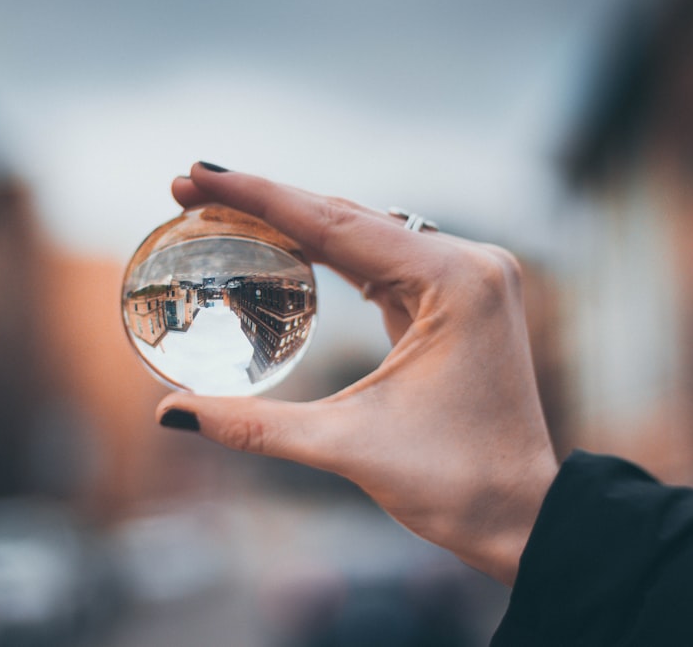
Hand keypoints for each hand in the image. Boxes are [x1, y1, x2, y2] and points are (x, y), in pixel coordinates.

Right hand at [156, 162, 557, 585]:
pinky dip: (329, 254)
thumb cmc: (455, 485)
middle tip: (193, 187)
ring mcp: (466, 279)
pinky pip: (381, 262)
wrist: (521, 516)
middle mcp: (468, 264)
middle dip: (268, 202)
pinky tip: (286, 244)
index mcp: (455, 281)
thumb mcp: (345, 446)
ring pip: (364, 234)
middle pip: (348, 218)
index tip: (198, 175)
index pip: (336, 224)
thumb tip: (171, 414)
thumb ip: (255, 425)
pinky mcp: (456, 299)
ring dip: (296, 223)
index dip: (259, 196)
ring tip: (226, 209)